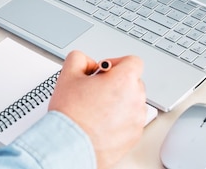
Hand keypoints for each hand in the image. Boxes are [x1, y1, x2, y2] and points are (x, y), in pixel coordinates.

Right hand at [49, 51, 146, 168]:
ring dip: (119, 102)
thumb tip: (88, 63)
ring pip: (132, 102)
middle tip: (95, 91)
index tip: (104, 72)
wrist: (69, 146)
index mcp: (124, 80)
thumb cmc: (71, 115)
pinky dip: (120, 120)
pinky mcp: (134, 136)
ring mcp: (137, 120)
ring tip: (97, 109)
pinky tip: (101, 123)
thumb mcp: (68, 74)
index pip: (133, 61)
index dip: (117, 63)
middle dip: (116, 83)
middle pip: (133, 82)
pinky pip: (131, 121)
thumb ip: (80, 59)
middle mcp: (135, 99)